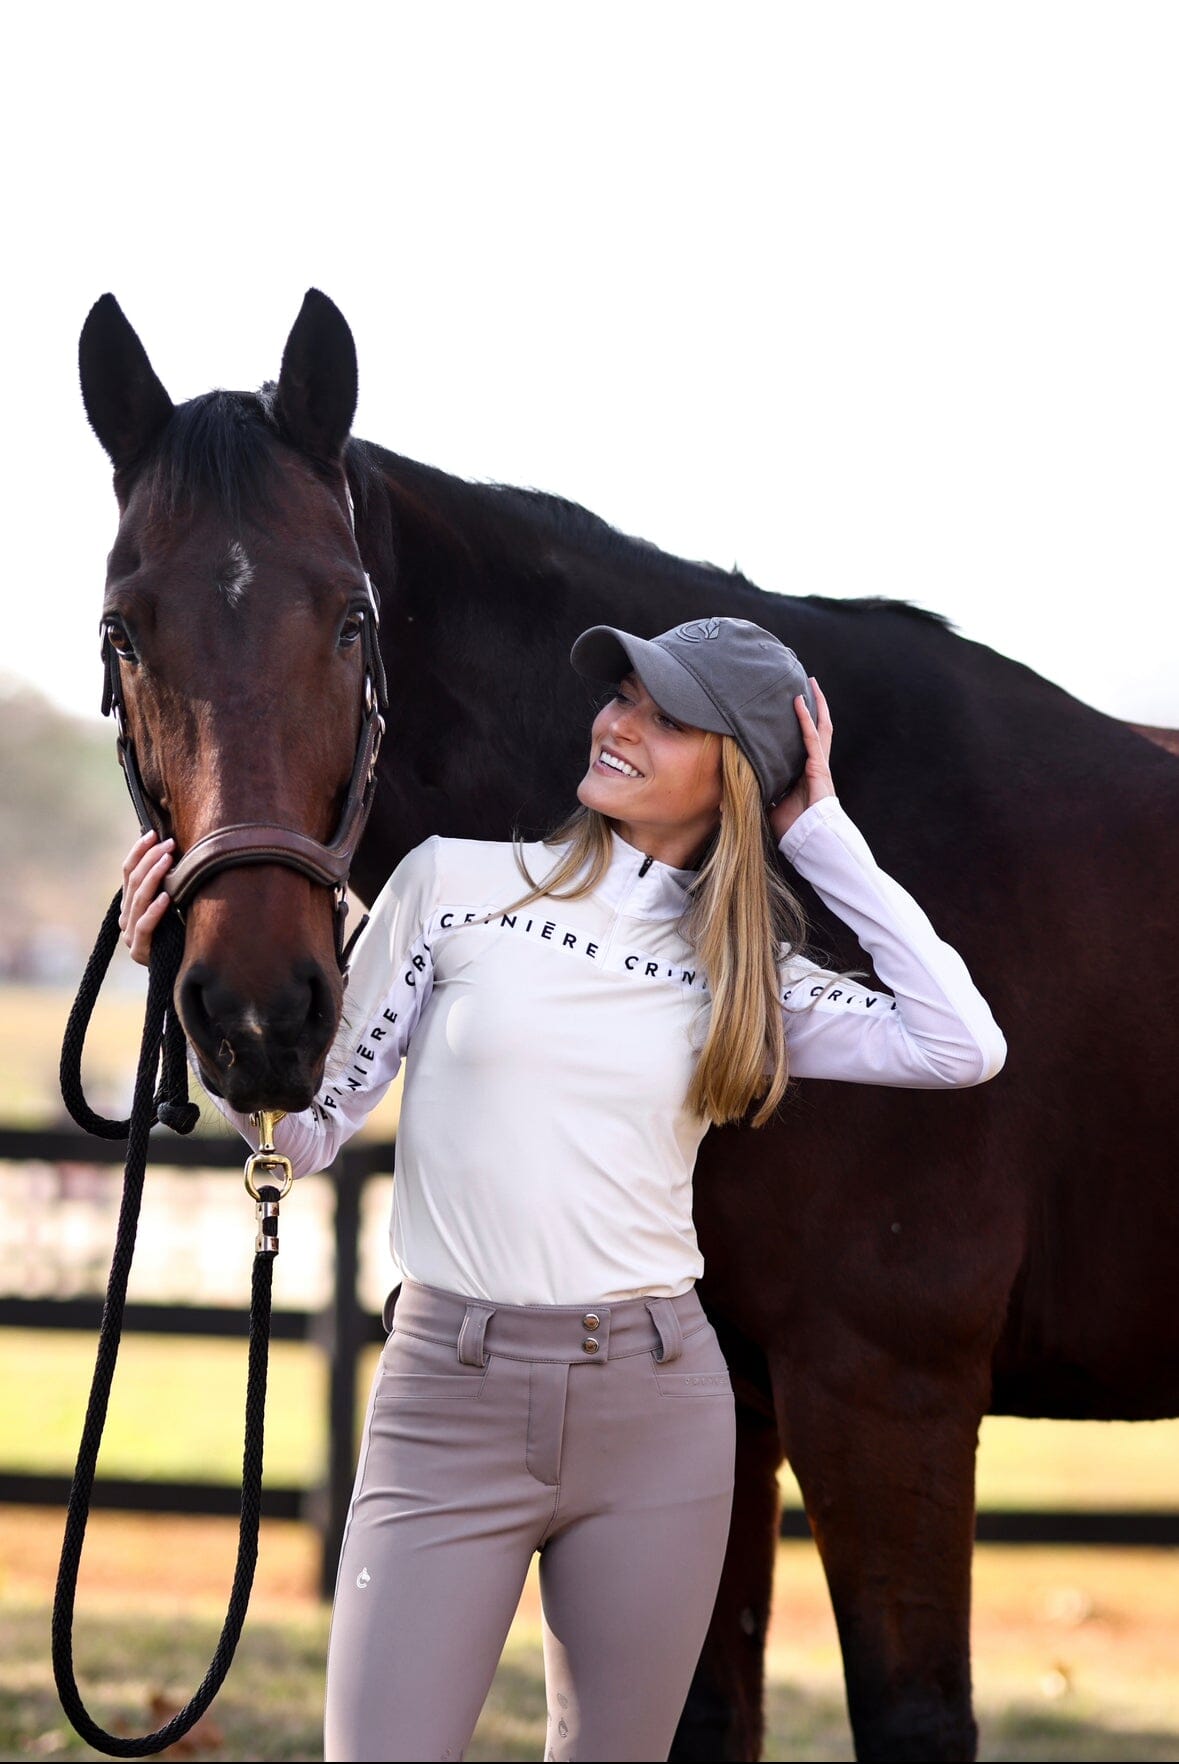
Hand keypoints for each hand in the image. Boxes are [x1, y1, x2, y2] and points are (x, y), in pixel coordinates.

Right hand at [120, 830, 174, 964]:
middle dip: (150, 858)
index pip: (128, 872)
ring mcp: (131, 935)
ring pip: (138, 899)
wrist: (183, 972)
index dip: (139, 851)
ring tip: (168, 859)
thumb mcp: (173, 905)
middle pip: (133, 882)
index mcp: (130, 904)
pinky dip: (155, 910)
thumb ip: (167, 883)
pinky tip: (167, 896)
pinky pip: (145, 926)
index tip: (152, 833)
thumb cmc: (182, 934)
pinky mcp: (140, 951)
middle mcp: (126, 918)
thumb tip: (173, 847)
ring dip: (154, 876)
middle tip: (169, 843)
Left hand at [768, 678, 834, 839]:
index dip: (800, 723)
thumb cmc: (793, 827)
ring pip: (820, 726)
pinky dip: (805, 718)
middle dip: (813, 705)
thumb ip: (755, 796)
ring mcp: (819, 763)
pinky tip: (799, 701)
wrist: (809, 838)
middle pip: (816, 727)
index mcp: (804, 772)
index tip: (790, 707)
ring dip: (815, 703)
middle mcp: (814, 763)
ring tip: (810, 683)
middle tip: (805, 685)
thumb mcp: (768, 806)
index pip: (802, 741)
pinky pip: (812, 736)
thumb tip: (727, 799)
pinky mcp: (818, 766)